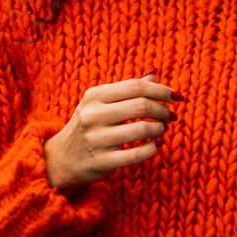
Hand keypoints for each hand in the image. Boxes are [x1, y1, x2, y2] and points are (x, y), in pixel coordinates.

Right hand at [45, 78, 173, 192]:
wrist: (62, 159)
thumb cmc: (88, 126)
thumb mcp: (100, 103)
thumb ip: (127, 89)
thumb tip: (155, 74)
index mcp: (94, 96)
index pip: (135, 86)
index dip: (160, 90)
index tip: (175, 97)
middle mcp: (93, 115)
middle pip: (141, 106)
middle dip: (163, 111)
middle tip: (170, 116)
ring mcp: (97, 140)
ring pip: (142, 130)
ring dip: (159, 129)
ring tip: (162, 129)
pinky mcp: (103, 162)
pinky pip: (137, 154)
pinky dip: (152, 148)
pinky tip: (155, 145)